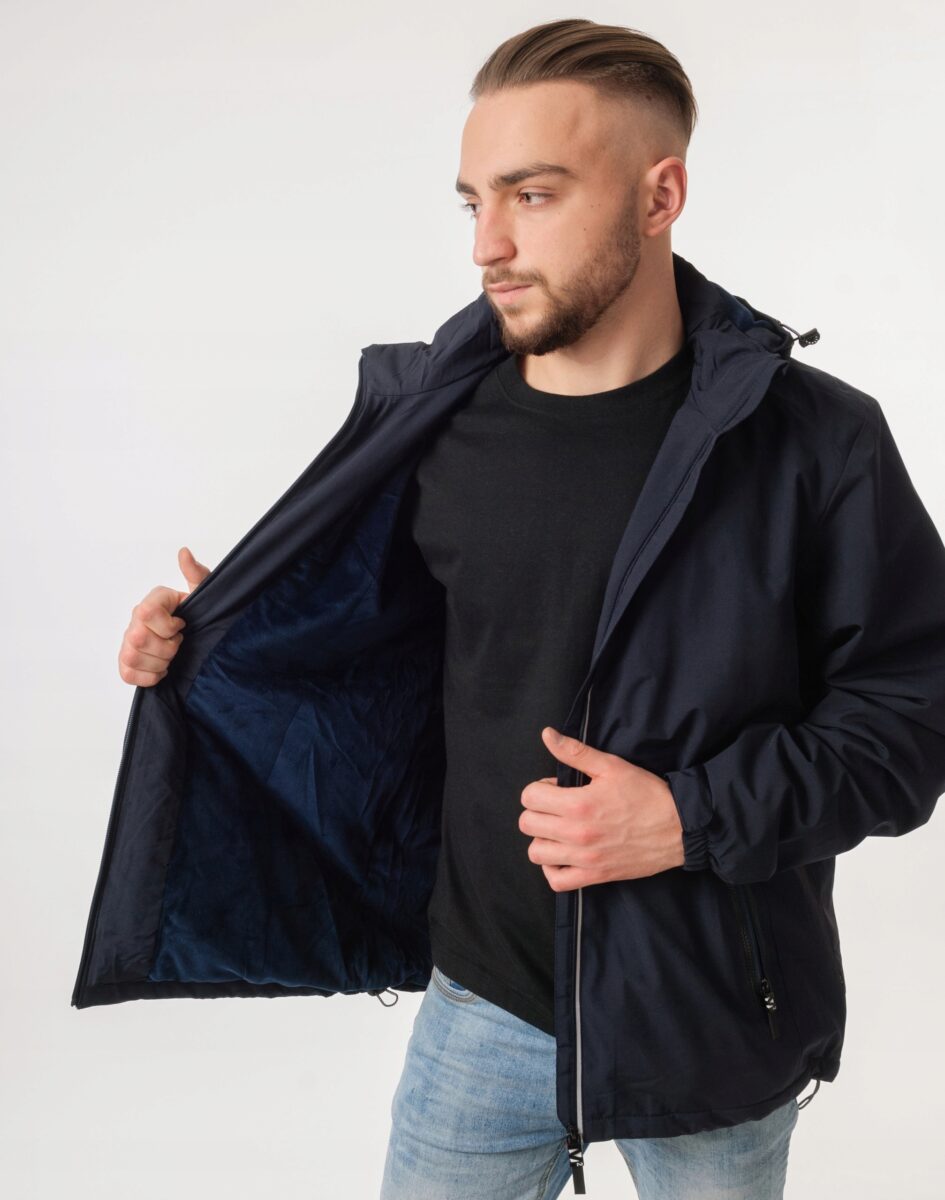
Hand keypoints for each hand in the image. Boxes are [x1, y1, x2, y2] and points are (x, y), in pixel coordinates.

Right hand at [117, 546, 210, 686]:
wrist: (200, 640)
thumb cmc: (202, 615)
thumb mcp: (205, 594)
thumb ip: (196, 574)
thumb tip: (184, 552)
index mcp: (153, 601)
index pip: (147, 612)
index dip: (167, 625)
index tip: (182, 626)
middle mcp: (136, 619)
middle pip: (138, 638)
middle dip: (166, 648)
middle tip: (179, 644)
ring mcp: (128, 641)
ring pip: (131, 656)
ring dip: (158, 663)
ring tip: (171, 658)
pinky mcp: (127, 662)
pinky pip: (126, 673)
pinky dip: (148, 677)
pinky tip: (162, 670)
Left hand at [518, 726, 685, 891]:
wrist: (679, 828)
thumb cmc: (646, 794)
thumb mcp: (611, 766)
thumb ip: (575, 752)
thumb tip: (547, 735)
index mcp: (578, 804)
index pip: (529, 797)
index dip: (540, 788)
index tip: (557, 789)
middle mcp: (576, 833)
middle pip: (527, 824)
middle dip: (537, 811)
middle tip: (557, 807)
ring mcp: (584, 858)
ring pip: (536, 853)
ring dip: (542, 839)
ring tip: (559, 830)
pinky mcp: (595, 876)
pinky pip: (557, 881)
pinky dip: (553, 869)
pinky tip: (562, 855)